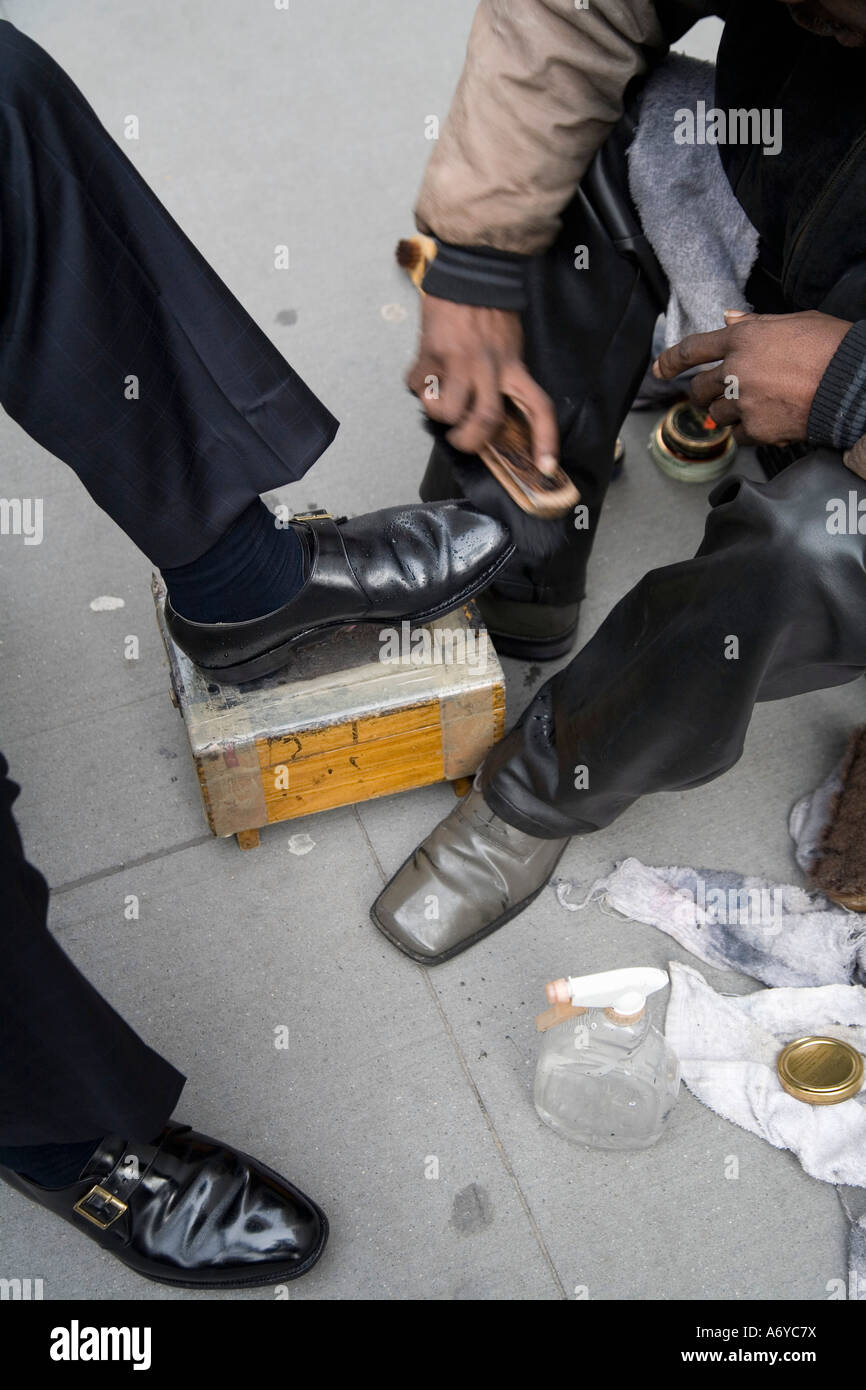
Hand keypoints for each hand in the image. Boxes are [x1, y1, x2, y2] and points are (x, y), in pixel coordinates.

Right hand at [407, 297, 558, 472]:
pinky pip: (417, 385)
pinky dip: (415, 385)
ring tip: (436, 398)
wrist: (471, 271)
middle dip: (468, 441)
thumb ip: (503, 376)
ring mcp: (459, 360)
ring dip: (436, 411)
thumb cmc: (491, 310)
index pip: (538, 407)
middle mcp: (489, 367)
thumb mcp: (510, 345)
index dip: (545, 440)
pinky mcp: (431, 352)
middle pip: (484, 421)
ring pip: (446, 410)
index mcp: (513, 366)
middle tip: (460, 438)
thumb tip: (486, 410)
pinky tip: (422, 373)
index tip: (546, 468)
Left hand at [653, 309, 852, 445]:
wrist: (853, 383)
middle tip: (719, 396)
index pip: (692, 349)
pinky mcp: (756, 428)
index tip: (660, 370)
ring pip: (717, 415)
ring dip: (730, 413)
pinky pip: (738, 436)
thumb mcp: (792, 322)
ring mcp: (743, 400)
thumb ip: (754, 323)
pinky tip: (771, 420)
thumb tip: (728, 317)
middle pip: (699, 388)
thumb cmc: (830, 347)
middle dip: (704, 394)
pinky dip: (749, 432)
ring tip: (760, 405)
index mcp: (743, 337)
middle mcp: (736, 368)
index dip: (670, 361)